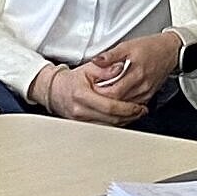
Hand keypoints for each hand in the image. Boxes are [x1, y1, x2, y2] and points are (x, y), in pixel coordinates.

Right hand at [31, 50, 161, 124]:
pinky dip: (116, 123)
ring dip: (125, 121)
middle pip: (111, 119)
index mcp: (82, 95)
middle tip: (141, 111)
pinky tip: (124, 117)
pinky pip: (104, 128)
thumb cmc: (72, 80)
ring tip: (136, 114)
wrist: (55, 91)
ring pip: (109, 126)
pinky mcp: (83, 126)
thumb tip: (120, 68)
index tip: (138, 106)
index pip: (109, 106)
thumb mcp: (88, 68)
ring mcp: (81, 121)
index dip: (126, 108)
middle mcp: (81, 111)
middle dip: (129, 116)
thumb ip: (106, 68)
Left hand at [81, 32, 188, 110]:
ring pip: (125, 108)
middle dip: (104, 101)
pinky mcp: (148, 97)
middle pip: (118, 102)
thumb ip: (110, 55)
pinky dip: (122, 107)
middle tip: (92, 97)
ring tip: (101, 99)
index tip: (90, 89)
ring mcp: (146, 93)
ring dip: (112, 105)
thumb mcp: (127, 45)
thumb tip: (96, 61)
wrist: (170, 51)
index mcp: (136, 72)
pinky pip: (133, 108)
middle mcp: (142, 86)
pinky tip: (115, 103)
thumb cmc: (150, 47)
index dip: (100, 93)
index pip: (113, 92)